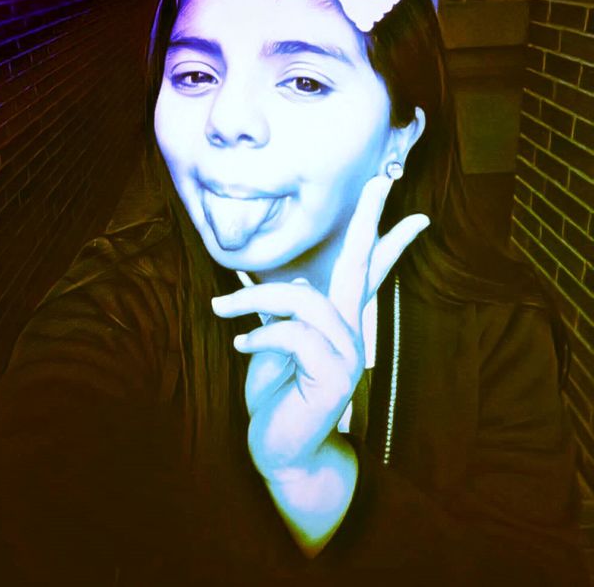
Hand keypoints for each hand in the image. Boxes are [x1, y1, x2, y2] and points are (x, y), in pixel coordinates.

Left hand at [211, 175, 429, 480]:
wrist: (282, 453)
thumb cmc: (277, 396)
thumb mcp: (274, 345)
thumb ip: (284, 314)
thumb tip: (288, 282)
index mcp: (338, 322)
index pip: (368, 274)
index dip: (388, 242)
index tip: (415, 216)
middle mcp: (351, 332)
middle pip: (361, 266)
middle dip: (369, 222)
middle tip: (383, 183)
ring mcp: (348, 354)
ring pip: (304, 300)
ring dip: (255, 300)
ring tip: (221, 307)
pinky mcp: (334, 375)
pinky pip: (292, 335)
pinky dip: (258, 336)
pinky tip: (239, 346)